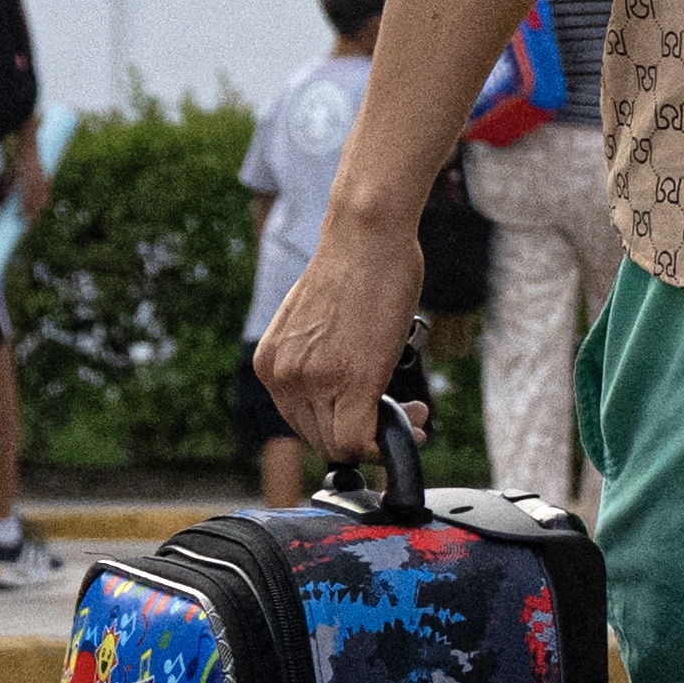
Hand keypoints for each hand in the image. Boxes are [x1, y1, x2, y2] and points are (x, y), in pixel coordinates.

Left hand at [250, 225, 421, 467]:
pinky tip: (413, 420)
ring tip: (413, 411)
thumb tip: (344, 386)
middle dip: (364, 435)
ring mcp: (312, 381)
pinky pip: (358, 440)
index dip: (340, 427)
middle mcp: (283, 376)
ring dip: (380, 436)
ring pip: (341, 444)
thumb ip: (318, 359)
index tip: (374, 414)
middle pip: (320, 438)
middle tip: (403, 411)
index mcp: (270, 363)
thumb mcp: (316, 324)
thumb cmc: (355, 267)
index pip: (301, 422)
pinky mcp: (349, 382)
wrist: (367, 238)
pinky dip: (386, 441)